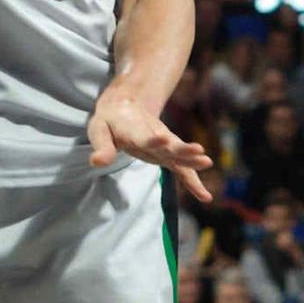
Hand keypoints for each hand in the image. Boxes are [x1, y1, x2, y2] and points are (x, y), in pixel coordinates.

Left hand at [87, 88, 214, 203]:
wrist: (124, 106)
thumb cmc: (110, 122)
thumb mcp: (99, 131)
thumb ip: (102, 147)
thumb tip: (96, 162)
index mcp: (135, 130)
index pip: (144, 136)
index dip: (153, 140)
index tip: (163, 140)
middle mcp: (154, 137)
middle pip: (170, 144)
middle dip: (183, 149)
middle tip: (199, 150)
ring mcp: (164, 145)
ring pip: (180, 153)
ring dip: (192, 159)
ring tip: (207, 162)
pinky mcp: (168, 154)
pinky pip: (182, 169)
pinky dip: (192, 182)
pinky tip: (205, 197)